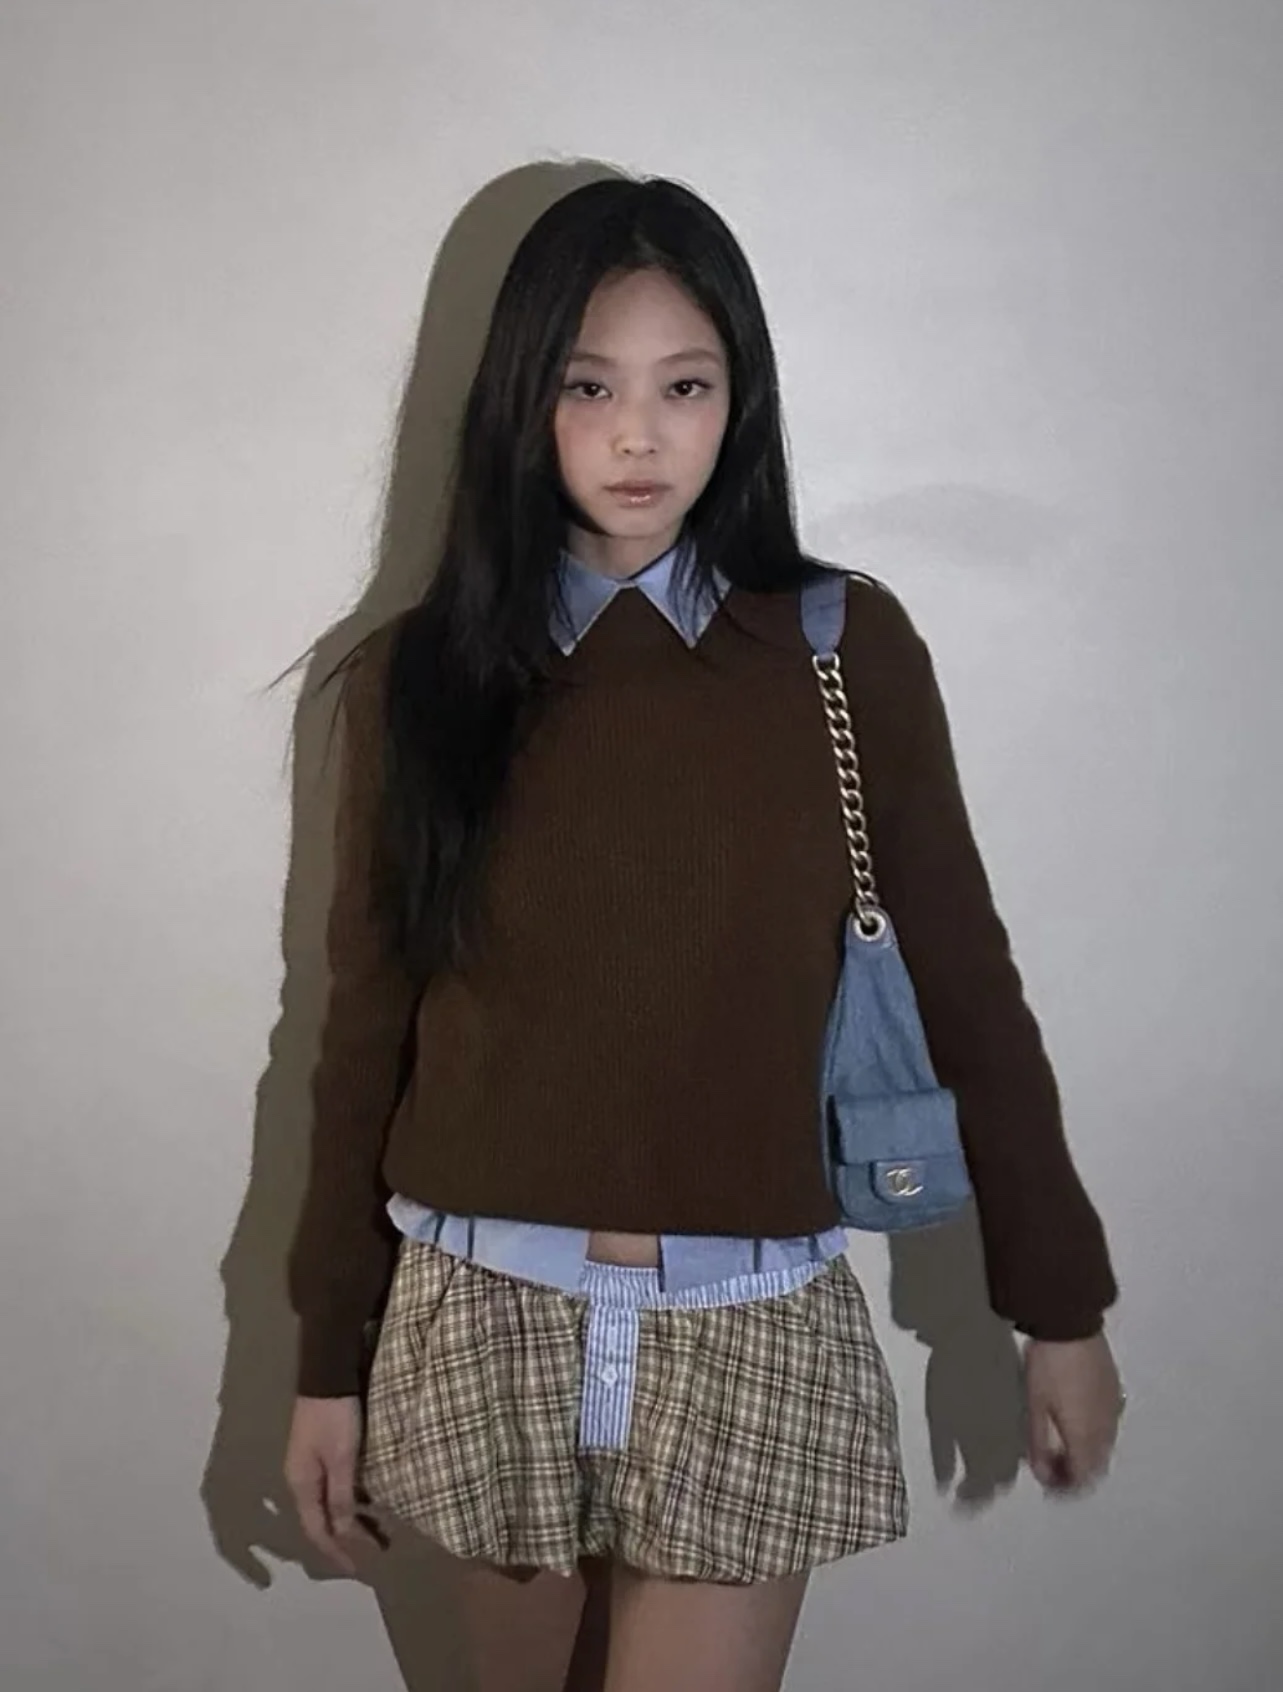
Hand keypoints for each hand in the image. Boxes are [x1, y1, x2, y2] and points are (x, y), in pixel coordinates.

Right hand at [284, 1396, 381, 1572]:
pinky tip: (365, 1500)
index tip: (358, 1570)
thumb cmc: (335, 1416)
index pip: (318, 1530)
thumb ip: (342, 1496)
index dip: (337, 1552)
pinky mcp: (320, 1449)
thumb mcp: (342, 1457)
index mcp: (301, 1484)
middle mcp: (300, 1478)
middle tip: (374, 1551)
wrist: (327, 1372)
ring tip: (376, 1531)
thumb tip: (343, 1535)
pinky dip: (348, 1500)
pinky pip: (332, 1487)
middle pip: (320, 1520)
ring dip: (349, 1520)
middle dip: (344, 1540)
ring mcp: (308, 1463)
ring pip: (327, 1503)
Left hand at [1023, 1333, 1123, 1494]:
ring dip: (1086, 1454)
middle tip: (1052, 1465)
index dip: (1065, 1487)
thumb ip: (1039, 1443)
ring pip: (1105, 1447)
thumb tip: (1042, 1473)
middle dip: (1076, 1473)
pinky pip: (1108, 1426)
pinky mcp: (1116, 1391)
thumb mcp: (1036, 1406)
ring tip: (1061, 1444)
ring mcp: (1115, 1409)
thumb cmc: (1048, 1367)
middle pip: (1096, 1466)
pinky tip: (1076, 1421)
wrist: (1072, 1325)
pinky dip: (1094, 1435)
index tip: (1047, 1483)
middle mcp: (1108, 1429)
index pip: (1083, 1478)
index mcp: (1088, 1436)